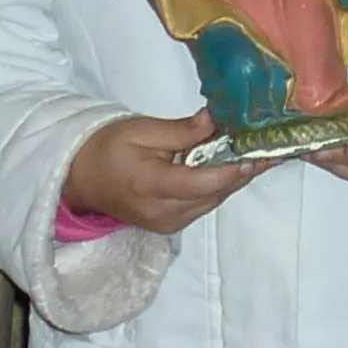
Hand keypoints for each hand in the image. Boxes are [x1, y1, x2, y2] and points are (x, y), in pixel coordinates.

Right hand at [61, 110, 254, 233]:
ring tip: (255, 152)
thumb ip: (181, 131)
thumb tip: (216, 121)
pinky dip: (218, 186)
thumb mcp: (141, 130)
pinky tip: (229, 166)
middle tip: (267, 146)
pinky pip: (203, 205)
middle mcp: (164, 212)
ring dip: (233, 179)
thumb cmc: (107, 148)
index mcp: (152, 186)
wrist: (80, 180)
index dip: (236, 169)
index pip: (204, 182)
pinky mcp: (169, 226)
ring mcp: (167, 223)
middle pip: (215, 193)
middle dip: (242, 171)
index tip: (261, 152)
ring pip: (213, 201)